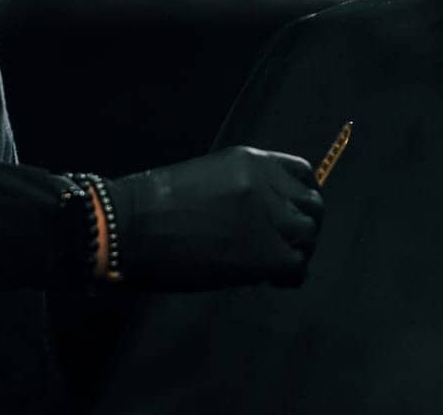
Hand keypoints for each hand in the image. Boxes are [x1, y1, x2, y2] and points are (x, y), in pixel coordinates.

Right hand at [106, 146, 323, 290]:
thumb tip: (260, 220)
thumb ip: (241, 192)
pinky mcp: (265, 252)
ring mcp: (268, 216)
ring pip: (308, 236)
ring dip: (297, 251)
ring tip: (275, 267)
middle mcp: (266, 183)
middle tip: (284, 246)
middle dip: (304, 227)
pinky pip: (297, 266)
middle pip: (312, 206)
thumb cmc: (152, 207)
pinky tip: (271, 281)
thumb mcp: (206, 180)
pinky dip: (289, 276)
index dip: (303, 198)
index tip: (293, 214)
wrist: (129, 227)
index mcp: (251, 161)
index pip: (302, 174)